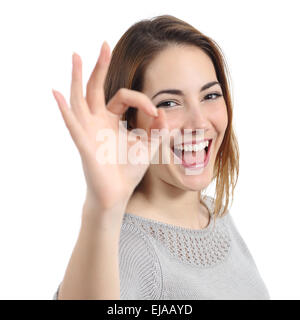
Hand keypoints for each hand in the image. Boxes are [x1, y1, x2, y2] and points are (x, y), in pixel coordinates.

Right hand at [52, 41, 168, 213]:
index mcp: (113, 120)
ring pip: (80, 98)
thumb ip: (157, 129)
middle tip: (104, 45)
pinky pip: (72, 124)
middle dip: (100, 67)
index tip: (156, 113)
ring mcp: (88, 130)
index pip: (123, 96)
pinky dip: (64, 109)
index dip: (141, 100)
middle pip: (95, 87)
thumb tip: (163, 110)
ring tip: (76, 56)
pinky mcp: (84, 143)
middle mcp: (98, 121)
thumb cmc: (128, 171)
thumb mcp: (148, 146)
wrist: (118, 193)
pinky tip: (57, 93)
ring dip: (78, 78)